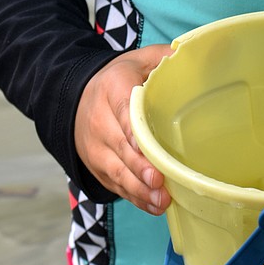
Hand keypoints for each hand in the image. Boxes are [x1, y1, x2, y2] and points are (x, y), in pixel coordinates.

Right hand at [74, 45, 172, 213]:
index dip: (134, 132)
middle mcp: (100, 121)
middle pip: (120, 148)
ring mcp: (96, 147)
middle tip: (160, 182)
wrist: (74, 96)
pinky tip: (153, 206)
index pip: (122, 112)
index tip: (149, 149)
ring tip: (161, 201)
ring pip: (116, 171)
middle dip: (140, 168)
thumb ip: (162, 58)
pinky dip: (134, 197)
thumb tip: (188, 58)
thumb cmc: (118, 79)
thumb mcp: (137, 59)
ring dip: (138, 189)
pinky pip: (115, 185)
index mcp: (112, 90)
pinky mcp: (97, 167)